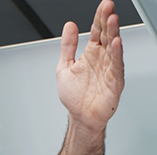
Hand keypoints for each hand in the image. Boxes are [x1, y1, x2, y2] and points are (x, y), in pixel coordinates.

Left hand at [56, 0, 123, 135]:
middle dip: (107, 21)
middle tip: (108, 7)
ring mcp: (109, 69)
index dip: (99, 18)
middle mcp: (102, 59)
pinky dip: (116, 55)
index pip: (97, 31)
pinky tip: (116, 44)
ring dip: (114, 33)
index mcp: (91, 54)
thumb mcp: (64, 68)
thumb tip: (69, 26)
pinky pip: (116, 66)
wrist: (81, 118)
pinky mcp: (114, 82)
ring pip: (113, 47)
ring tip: (112, 20)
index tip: (102, 5)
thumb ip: (67, 47)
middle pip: (107, 35)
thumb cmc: (74, 97)